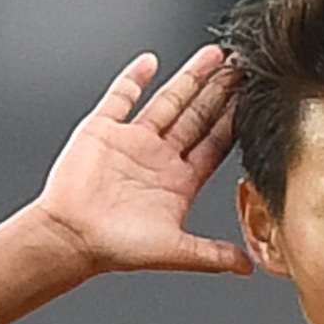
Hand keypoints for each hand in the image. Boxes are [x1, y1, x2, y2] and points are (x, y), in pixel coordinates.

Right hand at [30, 45, 251, 276]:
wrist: (70, 238)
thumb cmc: (117, 248)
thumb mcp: (175, 251)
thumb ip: (212, 254)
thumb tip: (248, 267)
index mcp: (179, 182)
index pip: (215, 144)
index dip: (234, 121)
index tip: (253, 99)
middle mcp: (159, 159)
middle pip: (197, 117)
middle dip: (219, 92)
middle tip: (241, 67)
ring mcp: (132, 142)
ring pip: (168, 101)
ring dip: (190, 78)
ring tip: (214, 56)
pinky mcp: (103, 130)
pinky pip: (121, 97)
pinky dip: (135, 78)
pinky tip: (151, 62)